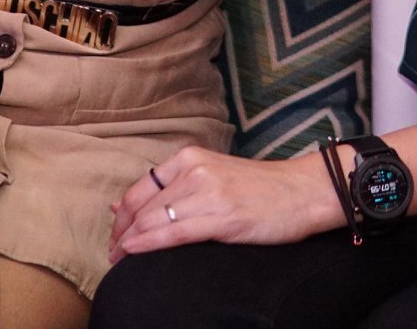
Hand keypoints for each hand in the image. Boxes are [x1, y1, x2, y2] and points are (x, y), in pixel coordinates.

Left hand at [107, 145, 343, 261]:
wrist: (303, 192)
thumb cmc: (259, 189)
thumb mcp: (212, 176)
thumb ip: (172, 187)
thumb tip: (119, 205)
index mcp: (190, 157)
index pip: (139, 189)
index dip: (121, 216)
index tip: (115, 236)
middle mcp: (195, 169)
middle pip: (141, 206)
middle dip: (121, 233)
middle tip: (112, 254)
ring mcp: (208, 191)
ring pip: (153, 220)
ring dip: (130, 242)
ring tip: (120, 259)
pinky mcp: (221, 216)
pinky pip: (173, 232)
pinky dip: (148, 244)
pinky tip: (135, 253)